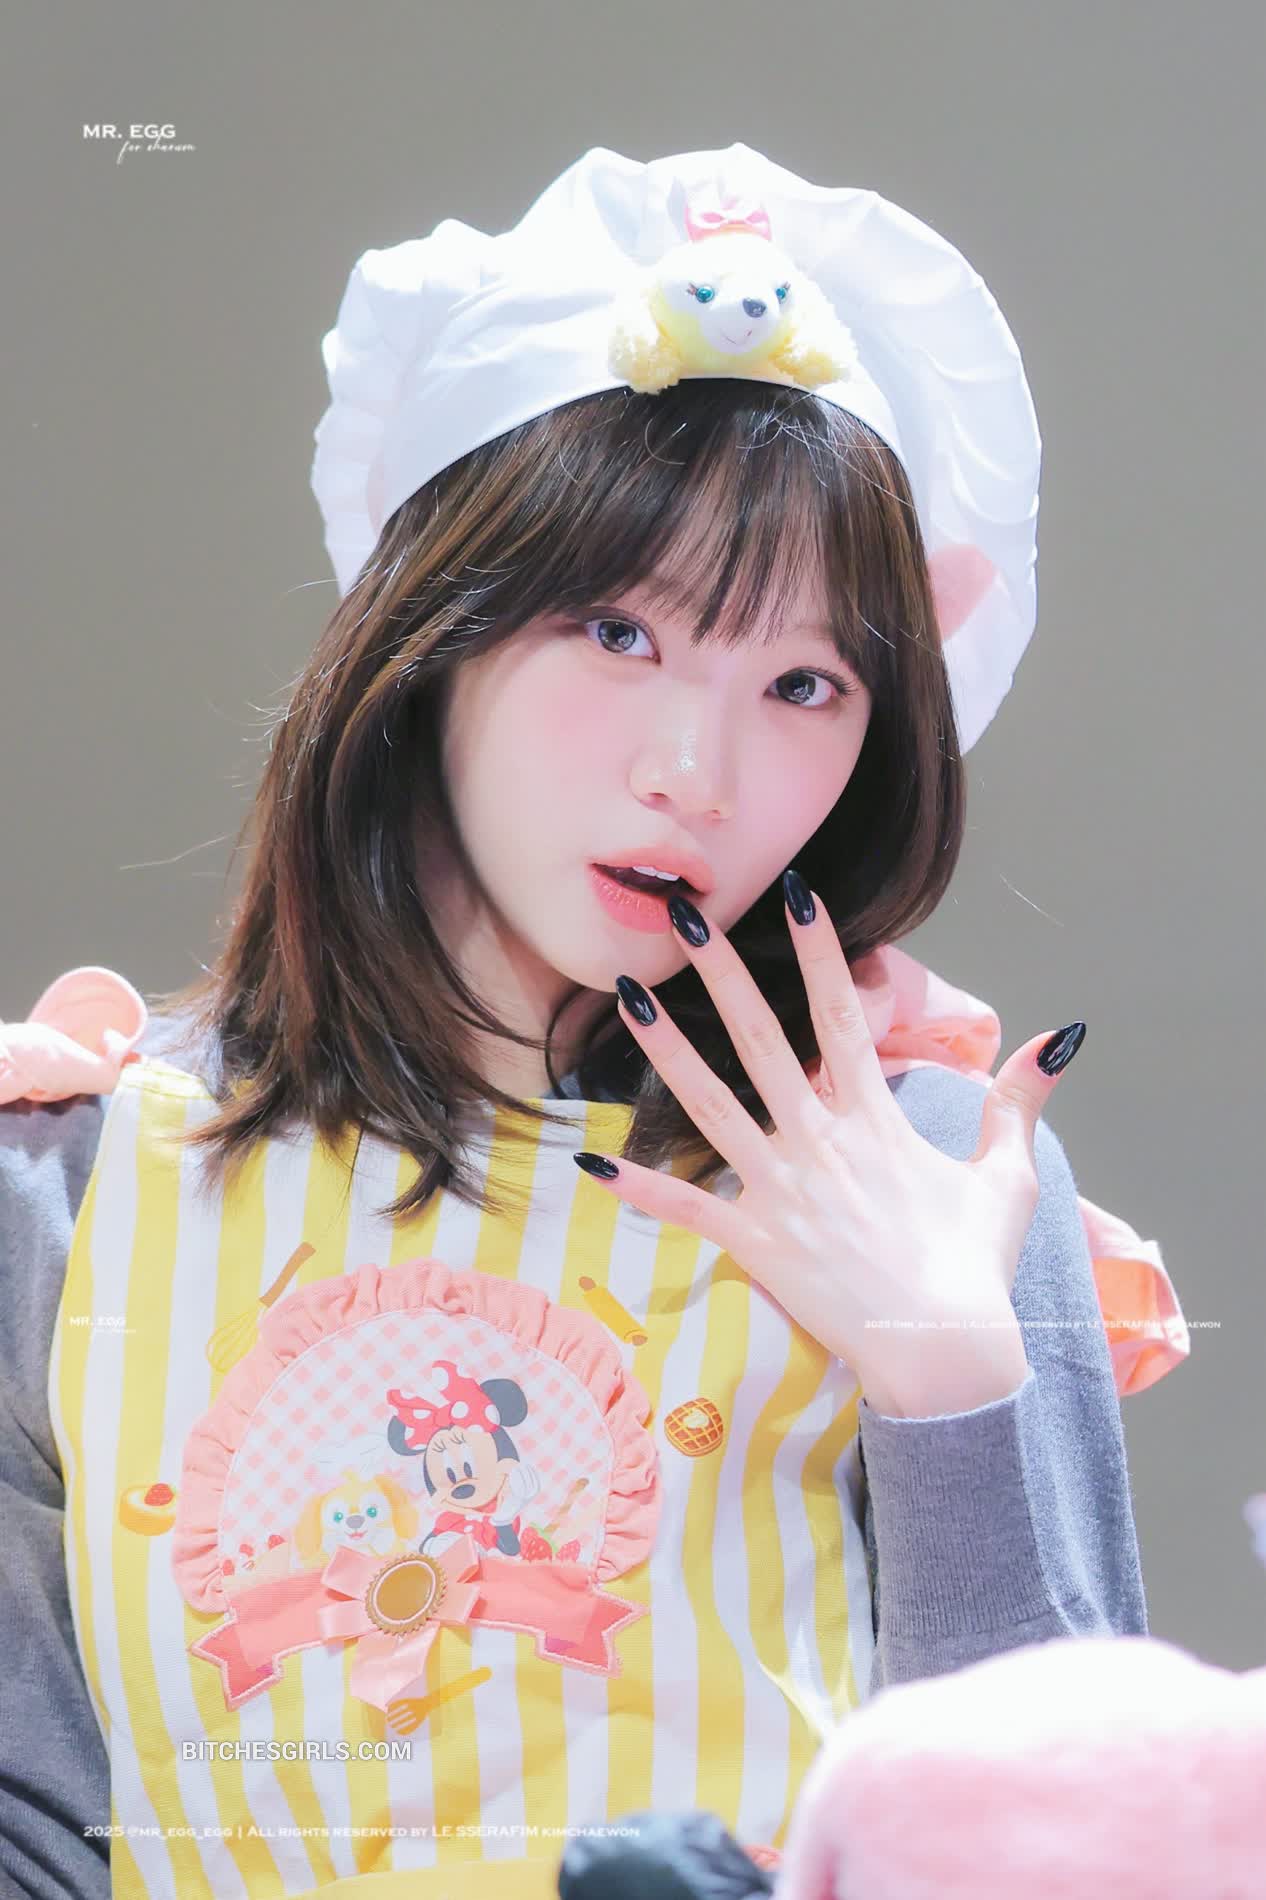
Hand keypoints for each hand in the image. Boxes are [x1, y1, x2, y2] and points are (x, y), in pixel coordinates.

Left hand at [573, 872, 1085, 1401]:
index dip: (821, 952)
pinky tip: (591, 1162)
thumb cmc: (976, 1266)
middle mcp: (822, 1143)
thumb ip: (1019, 1101)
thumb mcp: (1008, 1176)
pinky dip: (640, 1186)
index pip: (845, 1015)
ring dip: (667, 1048)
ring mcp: (783, 1190)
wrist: (947, 1354)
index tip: (797, 895)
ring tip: (627, 994)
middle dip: (722, 972)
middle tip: (685, 915)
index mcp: (876, 1120)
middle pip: (763, 1039)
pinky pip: (689, 1207)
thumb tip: (1061, 1037)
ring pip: (713, 1104)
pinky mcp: (757, 1242)